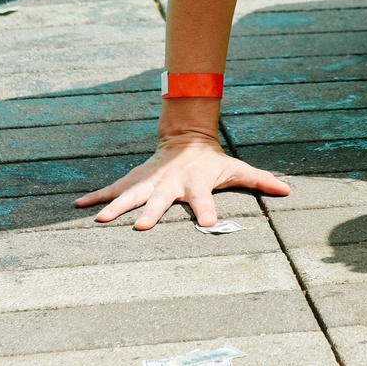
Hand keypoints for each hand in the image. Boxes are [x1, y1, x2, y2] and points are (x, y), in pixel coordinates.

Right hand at [77, 133, 289, 229]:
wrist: (185, 138)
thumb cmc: (212, 162)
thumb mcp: (236, 168)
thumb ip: (260, 180)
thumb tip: (288, 190)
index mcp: (196, 185)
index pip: (205, 199)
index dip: (208, 210)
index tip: (209, 224)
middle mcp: (170, 184)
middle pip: (160, 200)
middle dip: (151, 212)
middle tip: (141, 227)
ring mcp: (150, 181)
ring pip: (130, 194)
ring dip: (115, 206)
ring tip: (100, 220)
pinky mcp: (135, 180)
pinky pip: (112, 188)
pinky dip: (95, 196)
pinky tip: (77, 206)